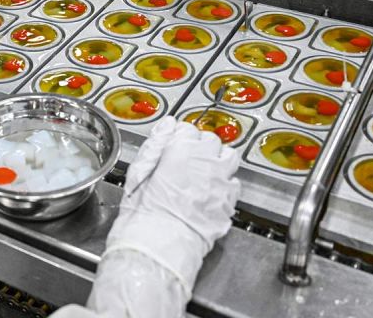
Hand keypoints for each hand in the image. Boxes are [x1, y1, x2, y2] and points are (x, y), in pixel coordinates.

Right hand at [102, 119, 239, 295]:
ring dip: (218, 160)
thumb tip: (167, 126)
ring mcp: (221, 181)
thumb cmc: (143, 213)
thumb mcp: (138, 173)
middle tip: (187, 161)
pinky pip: (234, 184)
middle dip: (200, 147)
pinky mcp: (230, 202)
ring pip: (229, 157)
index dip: (179, 138)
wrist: (160, 246)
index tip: (174, 147)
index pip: (187, 129)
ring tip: (205, 172)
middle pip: (211, 140)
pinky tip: (212, 194)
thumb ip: (155, 145)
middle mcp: (205, 161)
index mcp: (180, 149)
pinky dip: (225, 184)